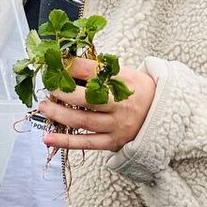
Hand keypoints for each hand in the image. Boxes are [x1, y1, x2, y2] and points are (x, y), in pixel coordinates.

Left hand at [38, 57, 156, 152]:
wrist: (163, 115)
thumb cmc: (138, 90)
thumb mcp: (125, 73)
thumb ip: (100, 69)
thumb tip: (67, 63)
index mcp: (125, 82)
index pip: (95, 72)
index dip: (74, 67)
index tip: (57, 64)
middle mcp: (121, 105)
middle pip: (87, 99)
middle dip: (63, 92)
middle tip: (49, 86)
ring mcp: (116, 125)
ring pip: (82, 121)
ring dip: (58, 114)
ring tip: (43, 106)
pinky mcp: (112, 142)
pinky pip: (86, 143)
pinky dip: (65, 141)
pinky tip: (47, 138)